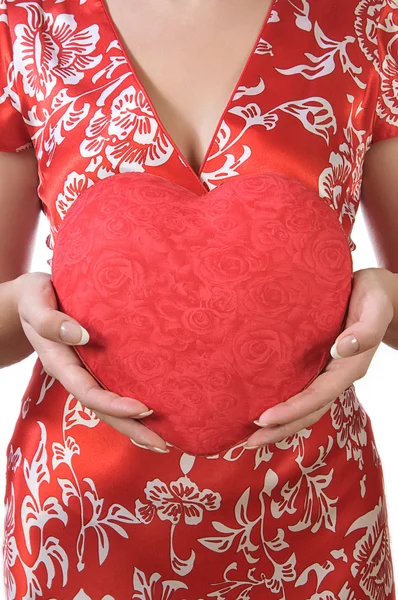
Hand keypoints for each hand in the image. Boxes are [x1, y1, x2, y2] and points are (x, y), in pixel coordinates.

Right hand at [13, 271, 168, 452]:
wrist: (30, 297)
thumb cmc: (34, 296)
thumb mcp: (35, 303)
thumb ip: (50, 321)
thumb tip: (83, 336)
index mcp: (59, 362)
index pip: (88, 391)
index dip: (114, 405)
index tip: (143, 409)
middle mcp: (74, 372)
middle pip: (102, 409)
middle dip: (131, 428)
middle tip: (162, 444)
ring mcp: (84, 370)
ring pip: (108, 404)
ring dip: (134, 424)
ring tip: (163, 440)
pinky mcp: (94, 364)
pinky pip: (112, 388)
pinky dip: (130, 405)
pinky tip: (152, 413)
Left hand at [244, 268, 394, 448]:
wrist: (380, 295)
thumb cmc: (375, 297)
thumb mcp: (375, 308)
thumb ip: (365, 330)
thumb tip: (342, 349)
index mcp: (350, 367)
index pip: (318, 396)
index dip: (292, 410)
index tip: (264, 418)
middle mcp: (337, 375)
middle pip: (309, 411)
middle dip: (280, 428)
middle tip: (249, 441)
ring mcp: (328, 372)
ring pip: (304, 405)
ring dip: (279, 423)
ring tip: (250, 434)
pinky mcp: (319, 365)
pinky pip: (301, 390)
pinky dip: (283, 403)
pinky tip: (261, 404)